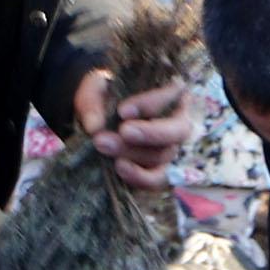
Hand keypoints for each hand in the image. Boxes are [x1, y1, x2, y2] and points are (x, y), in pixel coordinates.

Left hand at [77, 67, 192, 186]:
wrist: (97, 115)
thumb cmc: (104, 95)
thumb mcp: (94, 89)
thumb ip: (92, 102)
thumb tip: (95, 126)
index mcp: (170, 92)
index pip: (173, 95)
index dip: (151, 104)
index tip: (123, 111)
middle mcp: (177, 121)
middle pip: (178, 130)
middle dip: (152, 133)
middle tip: (124, 131)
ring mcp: (168, 148)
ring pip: (162, 155)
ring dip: (134, 153)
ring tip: (103, 145)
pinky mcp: (157, 170)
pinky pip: (156, 179)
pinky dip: (139, 177)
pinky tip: (119, 167)